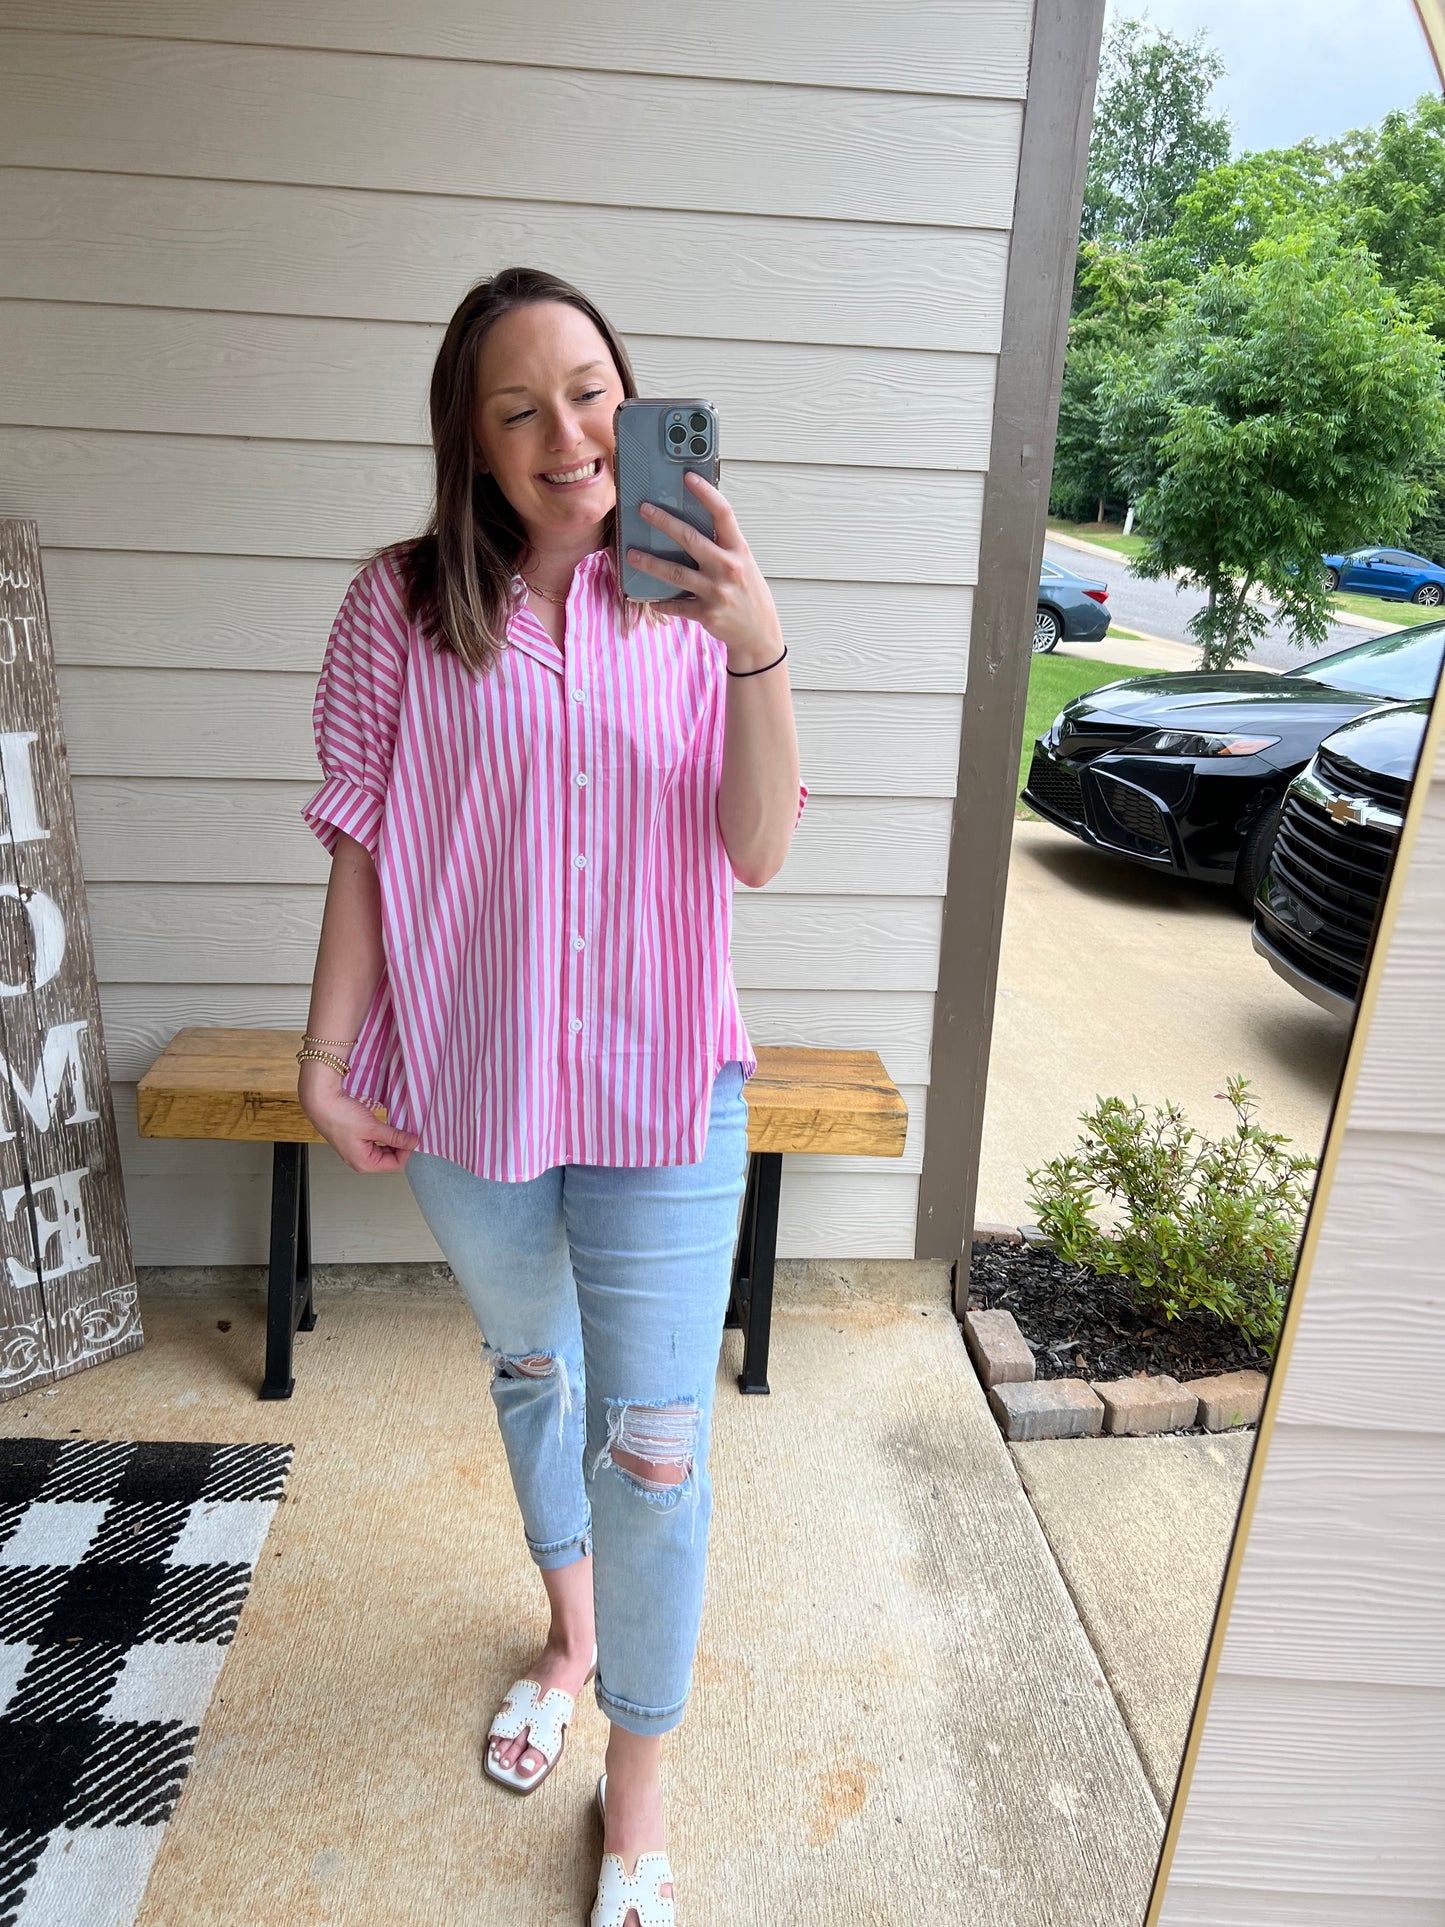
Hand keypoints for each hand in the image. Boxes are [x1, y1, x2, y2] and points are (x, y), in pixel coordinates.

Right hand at [298, 1061, 421, 1173]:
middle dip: (400, 1144)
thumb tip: (412, 1142)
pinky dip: (383, 1132)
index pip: (396, 1164)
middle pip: (391, 1157)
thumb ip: (395, 1137)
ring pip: (384, 1147)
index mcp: (364, 1163)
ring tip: (396, 1125)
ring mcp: (357, 1149)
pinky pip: (376, 1139)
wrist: (321, 1101)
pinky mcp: (356, 1138)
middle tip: (407, 1129)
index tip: (412, 1135)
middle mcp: (360, 1160)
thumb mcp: (373, 1127)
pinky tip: (386, 1123)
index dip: (407, 1150)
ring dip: (392, 1137)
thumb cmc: (339, 1116)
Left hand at [627, 472, 784, 670]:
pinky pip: (676, 606)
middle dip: (664, 522)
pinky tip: (648, 598)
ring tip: (631, 554)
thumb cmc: (748, 593)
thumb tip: (693, 523)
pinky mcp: (706, 613)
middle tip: (644, 510)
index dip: (706, 493)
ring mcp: (716, 592)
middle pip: (691, 539)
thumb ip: (723, 546)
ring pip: (676, 573)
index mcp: (739, 550)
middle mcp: (728, 568)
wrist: (759, 634)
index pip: (723, 514)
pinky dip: (661, 603)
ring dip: (650, 563)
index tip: (688, 477)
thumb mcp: (744, 564)